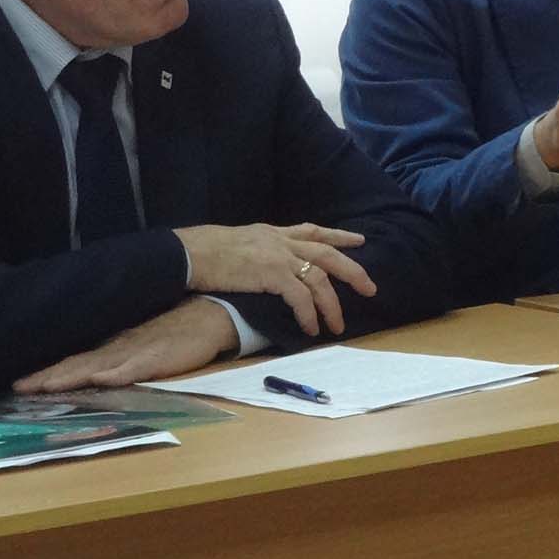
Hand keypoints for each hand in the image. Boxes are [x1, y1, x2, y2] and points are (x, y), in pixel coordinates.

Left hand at [13, 298, 236, 392]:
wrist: (212, 314)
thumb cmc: (178, 331)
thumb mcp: (142, 342)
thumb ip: (119, 355)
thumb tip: (90, 371)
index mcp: (116, 346)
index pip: (76, 360)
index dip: (49, 373)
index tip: (19, 385)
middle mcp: (121, 348)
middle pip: (80, 363)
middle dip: (50, 376)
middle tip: (20, 388)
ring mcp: (140, 352)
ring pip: (100, 365)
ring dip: (73, 376)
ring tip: (47, 386)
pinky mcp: (162, 357)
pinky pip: (138, 367)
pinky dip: (119, 373)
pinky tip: (103, 380)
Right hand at [174, 222, 374, 336]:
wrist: (189, 253)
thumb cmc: (205, 250)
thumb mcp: (239, 240)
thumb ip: (258, 249)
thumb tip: (262, 263)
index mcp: (274, 233)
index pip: (314, 231)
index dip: (339, 236)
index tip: (359, 240)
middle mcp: (282, 242)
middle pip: (328, 254)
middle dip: (352, 271)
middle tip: (370, 288)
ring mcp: (279, 257)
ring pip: (319, 279)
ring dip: (331, 304)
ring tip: (337, 325)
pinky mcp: (272, 275)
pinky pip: (300, 297)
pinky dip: (309, 314)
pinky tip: (311, 328)